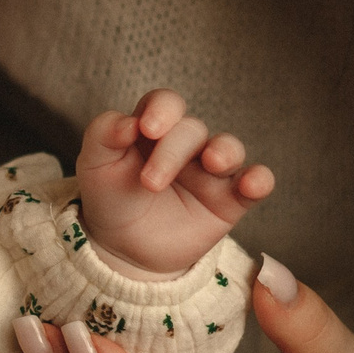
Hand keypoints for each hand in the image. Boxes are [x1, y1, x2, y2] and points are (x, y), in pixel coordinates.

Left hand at [74, 89, 273, 276]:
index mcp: (153, 128)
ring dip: (225, 150)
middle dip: (172, 152)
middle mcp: (186, 144)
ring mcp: (211, 171)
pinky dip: (259, 180)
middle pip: (191, 130)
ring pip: (229, 148)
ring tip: (213, 163)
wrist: (123, 248)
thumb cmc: (110, 198)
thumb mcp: (94, 167)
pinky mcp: (230, 200)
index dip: (162, 109)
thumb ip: (103, 136)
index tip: (147, 128)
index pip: (166, 103)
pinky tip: (252, 184)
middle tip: (150, 183)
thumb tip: (127, 122)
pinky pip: (254, 182)